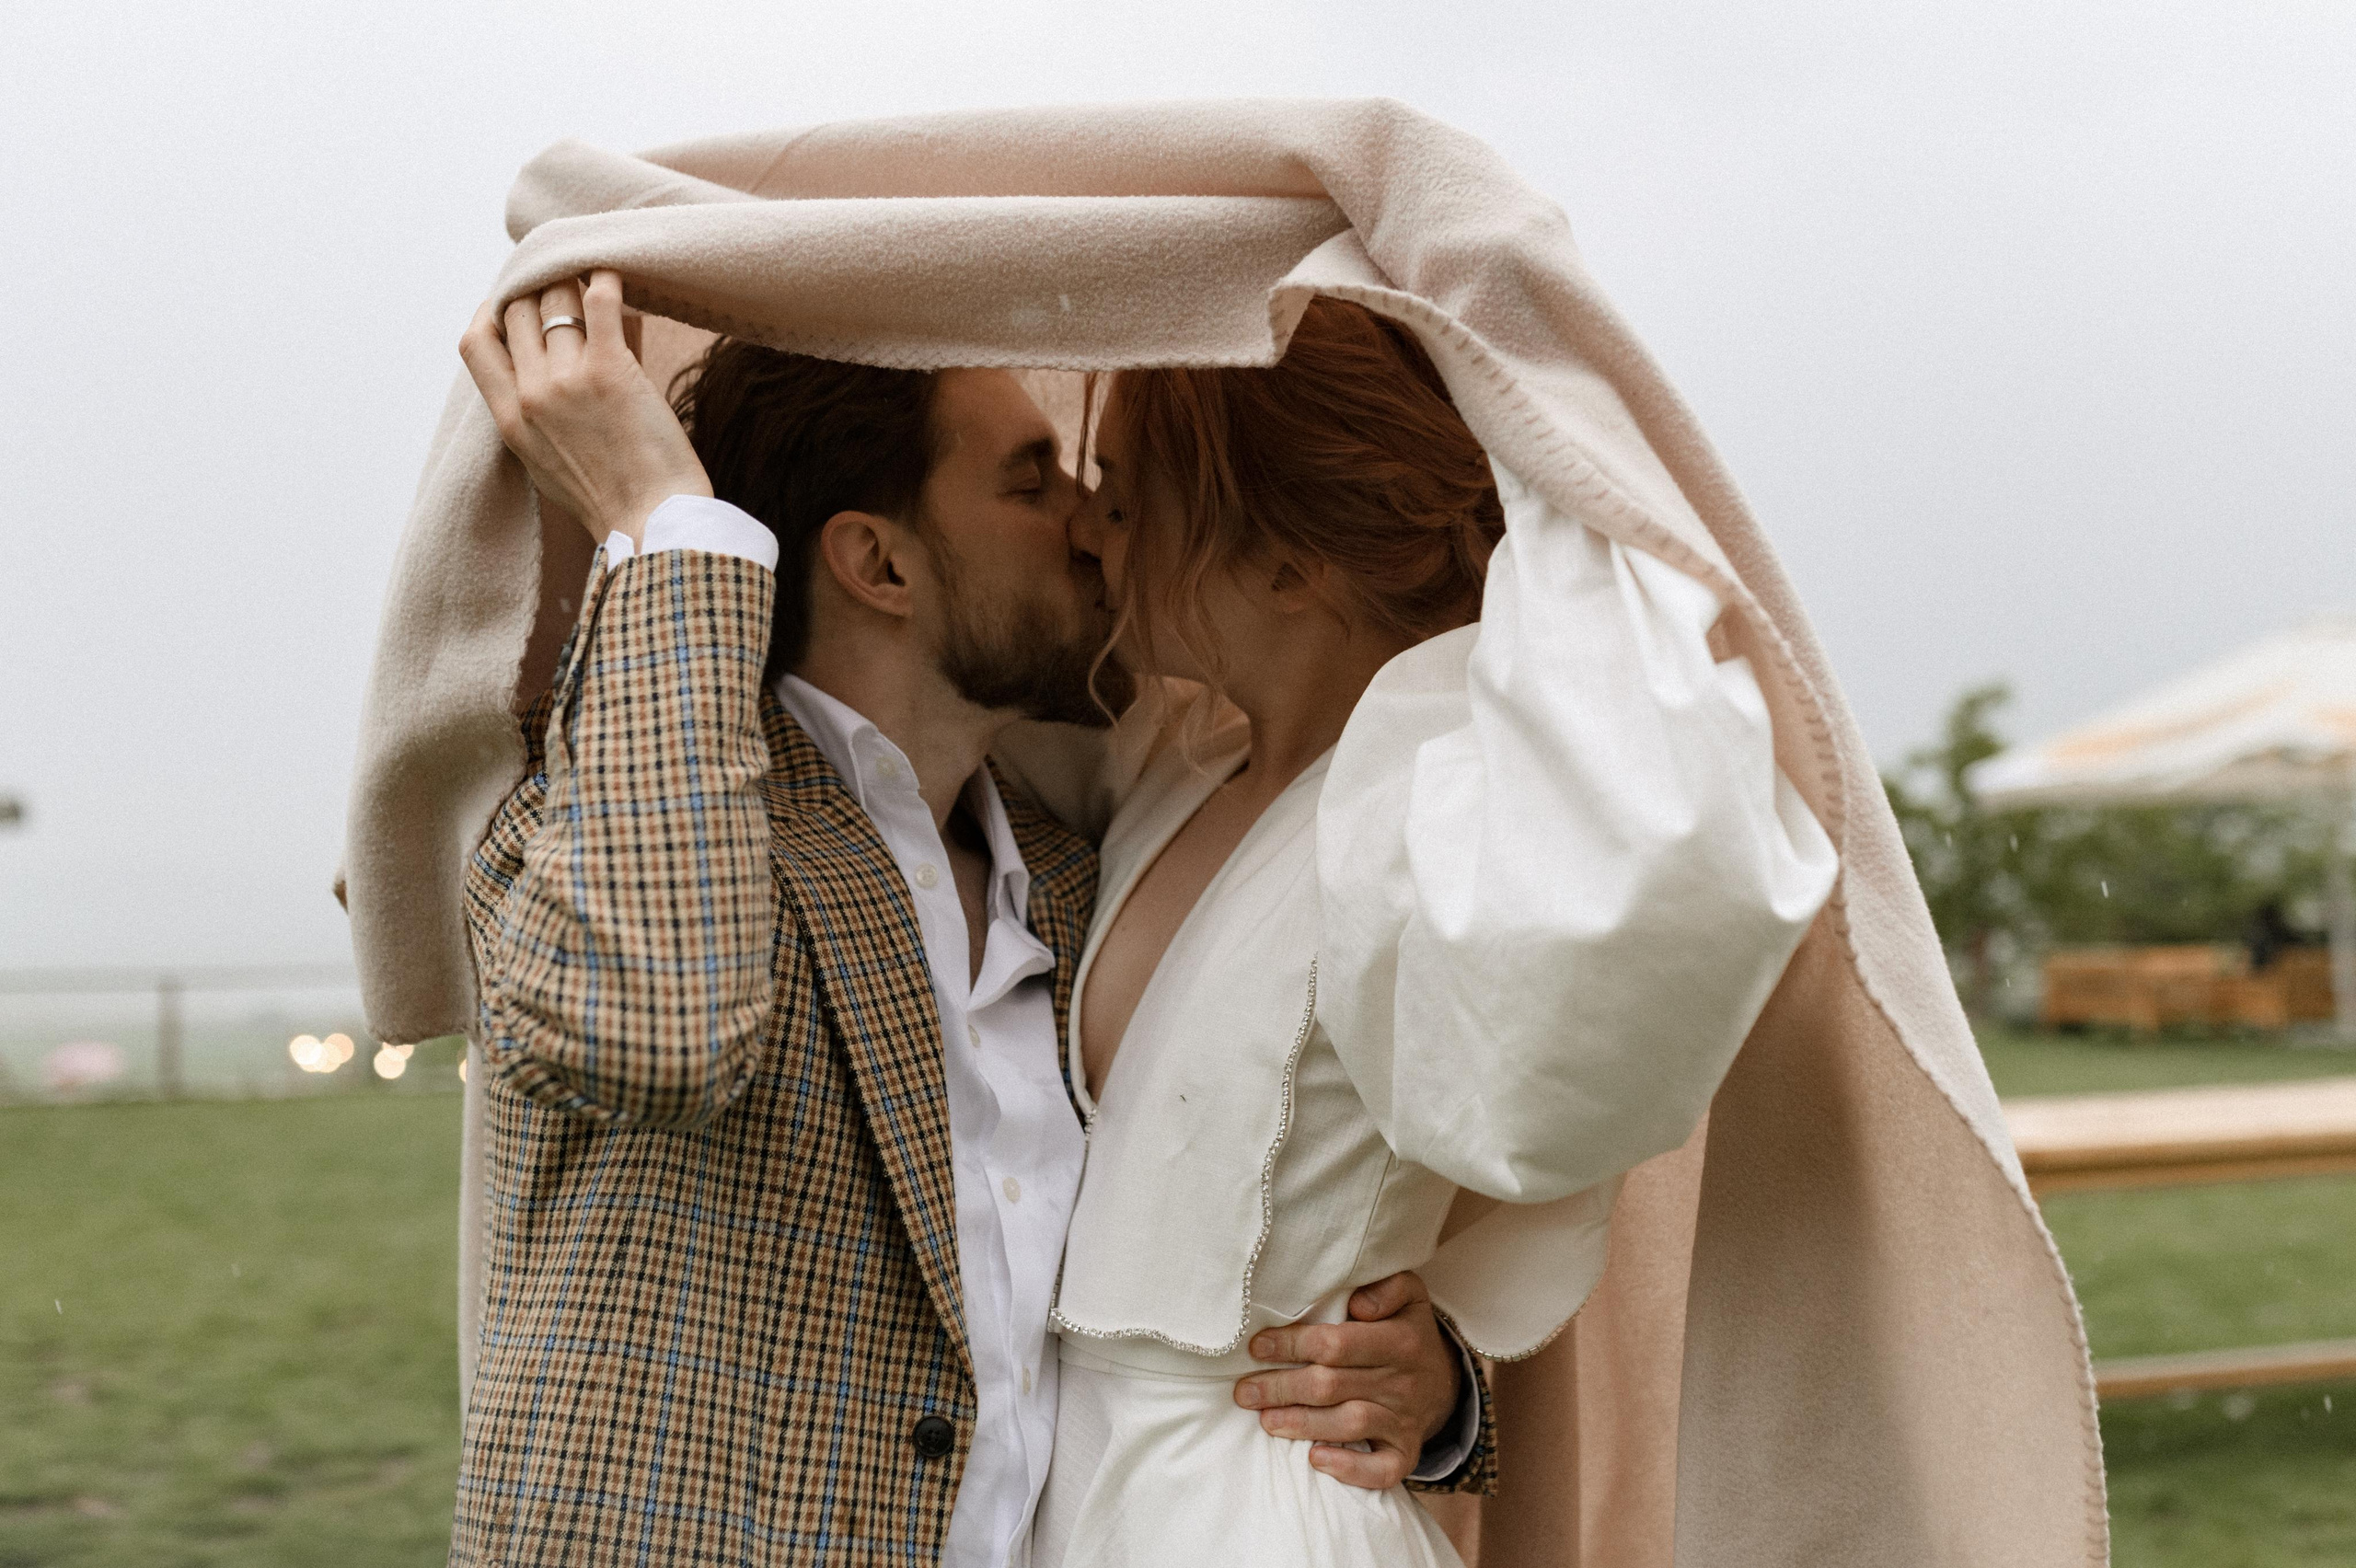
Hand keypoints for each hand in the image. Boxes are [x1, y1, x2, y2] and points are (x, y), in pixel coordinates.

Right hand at [457, 270, 711, 545]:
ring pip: (557, 298)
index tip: (515, 301)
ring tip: (596, 274)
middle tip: (569, 279)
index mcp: (509, 419)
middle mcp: (531, 394)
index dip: (493, 311)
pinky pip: (600, 303)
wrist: (652, 526)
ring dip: (575, 279)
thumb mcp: (546, 463)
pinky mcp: (612, 372)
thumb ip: (534, 417)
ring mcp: (568, 381)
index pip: (476, 341)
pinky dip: (606, 279)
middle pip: (519, 309)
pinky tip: (617, 274)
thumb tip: (542, 371)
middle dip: (540, 287)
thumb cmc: (611, 501)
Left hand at [1232, 1271, 1463, 1489]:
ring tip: (1266, 1421)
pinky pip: (1382, 1469)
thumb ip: (1387, 1287)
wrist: (1444, 1380)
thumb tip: (1357, 1303)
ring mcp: (1404, 1420)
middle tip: (1245, 1392)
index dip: (1293, 1345)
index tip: (1257, 1347)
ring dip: (1303, 1424)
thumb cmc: (1407, 1330)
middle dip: (1282, 1388)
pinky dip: (1350, 1469)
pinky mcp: (1405, 1451)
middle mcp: (1403, 1382)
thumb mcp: (1409, 1295)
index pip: (1337, 1343)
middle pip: (1332, 1385)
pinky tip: (1316, 1459)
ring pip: (1349, 1424)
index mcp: (1401, 1340)